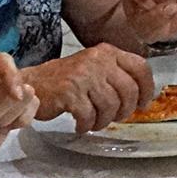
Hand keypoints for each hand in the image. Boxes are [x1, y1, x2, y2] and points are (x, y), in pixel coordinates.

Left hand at [0, 49, 37, 177]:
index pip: (2, 61)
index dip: (11, 76)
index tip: (14, 93)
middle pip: (16, 82)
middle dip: (0, 107)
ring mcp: (0, 100)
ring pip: (26, 98)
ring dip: (6, 117)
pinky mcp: (11, 116)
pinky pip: (32, 110)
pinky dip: (20, 122)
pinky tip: (2, 131)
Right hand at [22, 44, 153, 131]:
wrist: (30, 84)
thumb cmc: (65, 81)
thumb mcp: (95, 68)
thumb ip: (116, 76)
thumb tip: (141, 97)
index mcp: (108, 52)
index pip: (140, 67)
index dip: (147, 88)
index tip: (143, 103)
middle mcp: (98, 60)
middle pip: (128, 90)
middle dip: (125, 110)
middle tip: (116, 118)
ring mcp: (84, 75)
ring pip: (110, 106)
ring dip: (104, 121)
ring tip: (95, 123)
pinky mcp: (70, 92)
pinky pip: (89, 116)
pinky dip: (87, 125)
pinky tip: (81, 125)